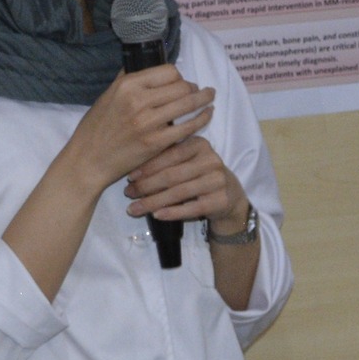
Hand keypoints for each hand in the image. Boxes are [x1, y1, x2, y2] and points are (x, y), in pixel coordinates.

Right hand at [67, 64, 215, 197]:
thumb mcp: (107, 96)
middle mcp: (139, 100)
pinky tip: (207, 114)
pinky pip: (188, 126)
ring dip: (204, 99)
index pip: (168, 72)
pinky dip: (202, 119)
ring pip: (188, 103)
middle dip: (193, 87)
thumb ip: (126, 80)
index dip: (178, 76)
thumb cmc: (95, 128)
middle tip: (198, 91)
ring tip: (210, 97)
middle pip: (181, 86)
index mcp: (127, 85)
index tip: (180, 82)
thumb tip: (144, 63)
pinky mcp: (156, 142)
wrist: (88, 160)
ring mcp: (149, 122)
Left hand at [123, 132, 248, 230]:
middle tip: (128, 193)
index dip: (147, 167)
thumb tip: (131, 168)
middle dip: (146, 186)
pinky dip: (172, 213)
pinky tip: (156, 215)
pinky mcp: (220, 201)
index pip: (169, 155)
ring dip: (153, 202)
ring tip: (134, 209)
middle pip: (172, 175)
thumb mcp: (186, 161)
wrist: (230, 195)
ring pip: (178, 193)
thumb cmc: (198, 175)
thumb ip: (165, 159)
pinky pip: (191, 208)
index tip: (128, 177)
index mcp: (200, 144)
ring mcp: (217, 181)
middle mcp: (211, 160)